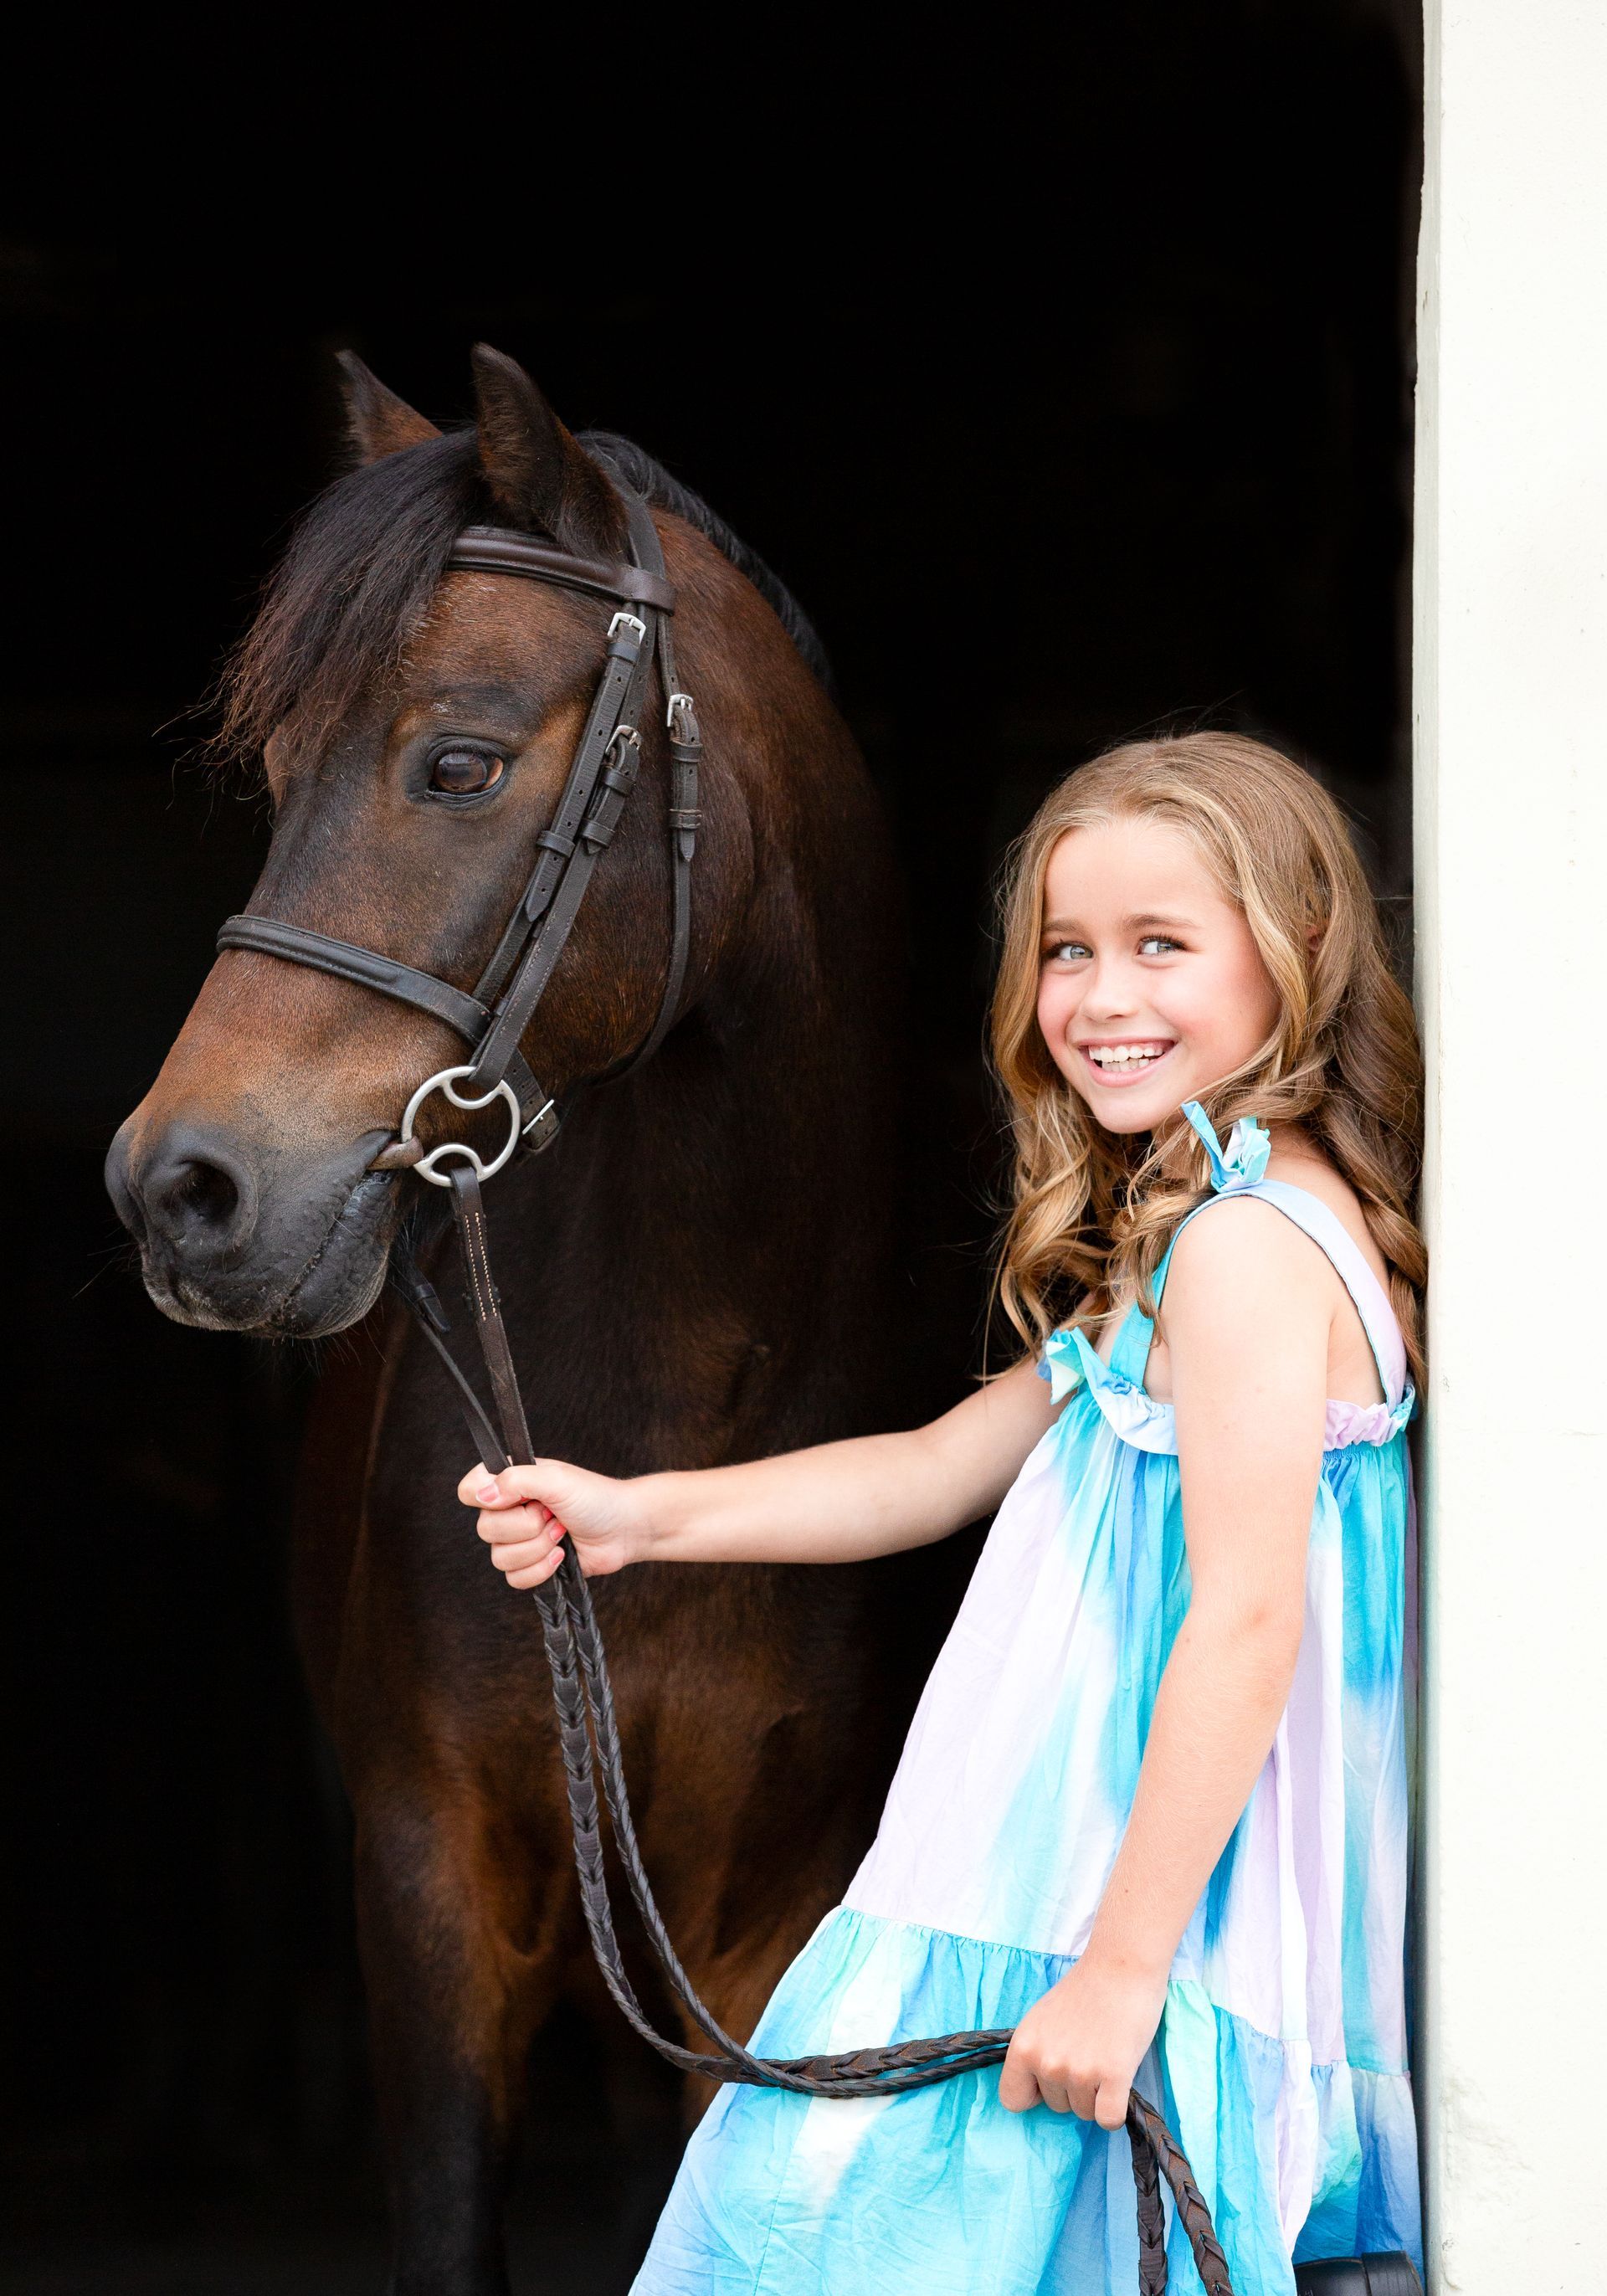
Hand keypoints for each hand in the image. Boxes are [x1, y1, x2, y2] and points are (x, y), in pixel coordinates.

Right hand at [456, 1459, 642, 1588]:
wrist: (624, 1529)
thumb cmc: (595, 1498)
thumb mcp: (556, 1479)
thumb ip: (516, 1480)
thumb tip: (483, 1494)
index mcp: (509, 1482)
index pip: (468, 1490)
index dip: (483, 1499)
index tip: (514, 1499)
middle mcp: (508, 1510)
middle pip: (485, 1529)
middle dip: (526, 1527)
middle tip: (552, 1514)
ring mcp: (518, 1540)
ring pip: (500, 1558)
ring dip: (538, 1548)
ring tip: (561, 1532)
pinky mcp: (531, 1565)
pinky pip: (515, 1579)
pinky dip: (541, 1569)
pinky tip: (561, 1555)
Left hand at [997, 1952, 1167, 2126]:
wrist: (1121, 1965)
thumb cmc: (1083, 1991)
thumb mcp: (1041, 2020)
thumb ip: (1035, 2053)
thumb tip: (1035, 2092)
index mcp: (1023, 2046)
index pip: (1012, 2100)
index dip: (1034, 2093)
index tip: (1050, 2078)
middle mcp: (1046, 2062)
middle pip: (1057, 2108)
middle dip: (1072, 2089)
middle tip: (1088, 2052)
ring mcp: (1079, 2071)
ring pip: (1085, 2114)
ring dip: (1097, 2094)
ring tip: (1104, 2054)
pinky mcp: (1113, 2076)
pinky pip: (1108, 2120)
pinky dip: (1115, 2110)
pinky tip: (1119, 2081)